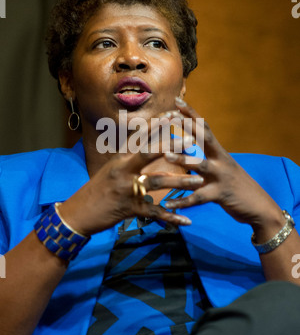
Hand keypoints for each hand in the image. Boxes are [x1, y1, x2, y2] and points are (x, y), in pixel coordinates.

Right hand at [59, 112, 202, 235]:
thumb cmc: (96, 190)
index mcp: (120, 160)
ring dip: (179, 182)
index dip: (156, 125)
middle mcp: (122, 171)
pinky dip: (172, 217)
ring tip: (198, 181)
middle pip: (148, 154)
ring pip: (156, 182)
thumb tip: (142, 144)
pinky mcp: (130, 209)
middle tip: (191, 141)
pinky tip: (187, 220)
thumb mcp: (110, 169)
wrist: (78, 213)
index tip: (173, 114)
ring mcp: (126, 190)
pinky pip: (155, 212)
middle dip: (170, 147)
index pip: (139, 137)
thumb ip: (127, 158)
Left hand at [164, 99, 284, 233]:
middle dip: (187, 127)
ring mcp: (221, 177)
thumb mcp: (223, 168)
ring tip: (165, 155)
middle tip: (170, 117)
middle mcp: (221, 161)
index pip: (204, 128)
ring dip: (182, 159)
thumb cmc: (235, 186)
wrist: (259, 207)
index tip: (177, 100)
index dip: (192, 114)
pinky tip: (167, 203)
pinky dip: (182, 201)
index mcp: (219, 153)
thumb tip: (190, 148)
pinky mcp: (220, 195)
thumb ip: (208, 157)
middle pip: (204, 139)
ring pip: (200, 166)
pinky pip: (198, 198)